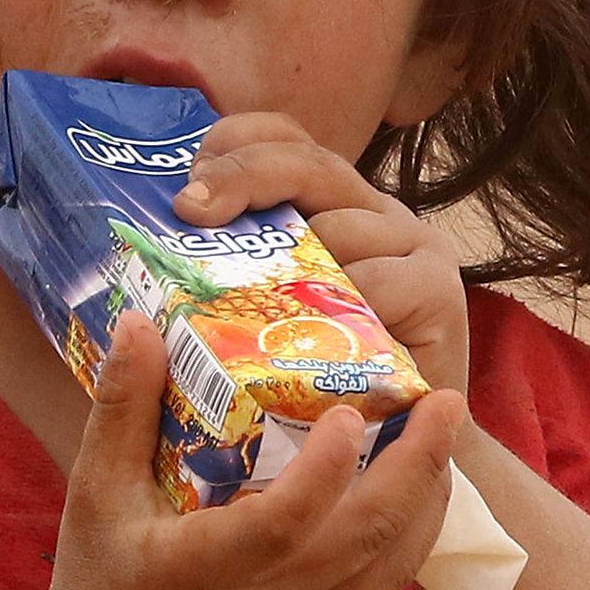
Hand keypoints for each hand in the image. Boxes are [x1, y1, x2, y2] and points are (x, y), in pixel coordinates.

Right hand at [26, 309, 468, 589]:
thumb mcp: (94, 493)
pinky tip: (419, 485)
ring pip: (391, 565)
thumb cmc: (100, 578)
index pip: (281, 524)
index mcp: (199, 572)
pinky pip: (383, 589)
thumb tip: (139, 321)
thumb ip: (120, 409)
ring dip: (427, 495)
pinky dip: (410, 534)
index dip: (324, 470)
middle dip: (417, 466)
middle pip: (363, 539)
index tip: (350, 411)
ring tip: (443, 430)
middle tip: (447, 399)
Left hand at [172, 111, 471, 393]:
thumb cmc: (309, 387)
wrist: (389, 452)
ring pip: (338, 228)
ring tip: (268, 320)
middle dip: (243, 176)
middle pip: (308, 164)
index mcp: (330, 203)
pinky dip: (342, 308)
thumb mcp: (258, 316)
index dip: (235, 141)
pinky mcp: (440, 291)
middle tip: (191, 211)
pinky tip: (321, 342)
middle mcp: (374, 213)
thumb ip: (221, 275)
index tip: (188, 178)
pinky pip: (376, 282)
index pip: (284, 138)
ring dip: (293, 272)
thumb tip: (150, 254)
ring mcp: (414, 246)